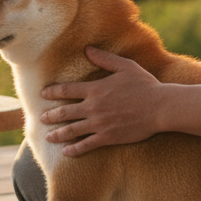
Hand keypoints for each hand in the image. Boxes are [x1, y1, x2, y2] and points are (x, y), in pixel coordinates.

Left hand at [38, 47, 165, 156]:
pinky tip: (66, 152)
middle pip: (64, 112)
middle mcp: (93, 107)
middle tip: (41, 118)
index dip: (52, 92)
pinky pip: (86, 145)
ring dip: (57, 134)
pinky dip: (74, 149)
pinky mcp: (108, 137)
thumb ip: (104, 58)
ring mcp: (99, 124)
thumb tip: (88, 49)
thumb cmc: (144, 85)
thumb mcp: (125, 66)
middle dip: (50, 116)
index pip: (67, 90)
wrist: (160, 107)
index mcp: (95, 89)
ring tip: (48, 137)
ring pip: (72, 130)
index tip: (42, 94)